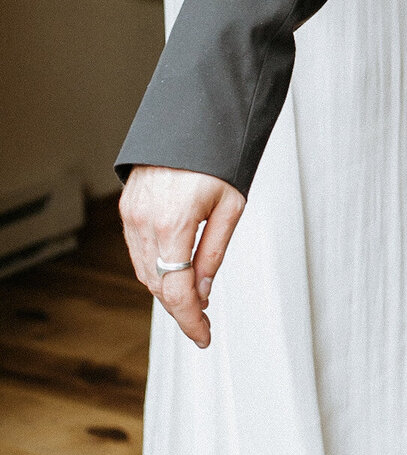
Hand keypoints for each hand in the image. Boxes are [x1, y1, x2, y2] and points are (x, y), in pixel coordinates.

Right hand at [119, 165, 245, 347]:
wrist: (194, 117)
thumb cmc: (219, 157)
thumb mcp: (231, 205)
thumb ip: (215, 252)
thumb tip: (204, 291)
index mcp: (174, 224)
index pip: (176, 290)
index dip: (190, 319)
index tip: (203, 336)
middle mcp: (145, 222)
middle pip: (158, 284)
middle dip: (180, 306)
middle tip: (202, 316)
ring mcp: (132, 213)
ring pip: (144, 270)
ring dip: (166, 288)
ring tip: (192, 294)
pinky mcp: (127, 205)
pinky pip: (137, 249)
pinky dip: (153, 266)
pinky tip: (174, 269)